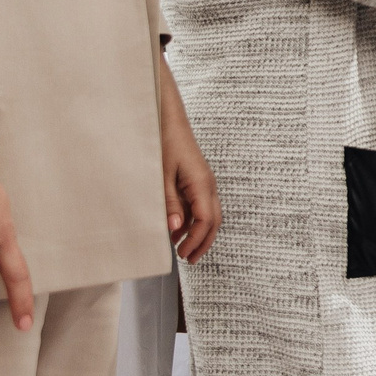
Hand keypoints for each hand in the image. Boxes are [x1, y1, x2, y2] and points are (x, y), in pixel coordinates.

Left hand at [157, 56, 220, 261]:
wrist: (166, 116)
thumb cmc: (163, 140)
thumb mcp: (161, 175)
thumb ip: (168, 202)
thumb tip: (176, 228)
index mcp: (201, 184)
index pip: (206, 221)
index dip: (196, 241)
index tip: (183, 255)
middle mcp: (207, 184)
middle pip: (214, 221)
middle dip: (203, 242)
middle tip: (188, 259)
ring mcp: (203, 180)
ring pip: (208, 213)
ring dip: (197, 232)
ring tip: (180, 247)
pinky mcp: (196, 178)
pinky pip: (200, 204)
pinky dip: (192, 219)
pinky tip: (176, 226)